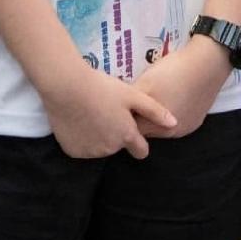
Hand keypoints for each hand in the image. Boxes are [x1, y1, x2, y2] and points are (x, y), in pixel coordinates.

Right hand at [41, 64, 174, 160]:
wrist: (66, 87)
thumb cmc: (101, 88)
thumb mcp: (132, 95)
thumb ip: (154, 111)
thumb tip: (174, 124)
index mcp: (126, 136)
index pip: (141, 151)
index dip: (138, 141)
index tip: (131, 129)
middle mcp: (109, 149)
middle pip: (117, 146)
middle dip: (115, 134)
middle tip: (106, 112)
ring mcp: (90, 152)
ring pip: (99, 147)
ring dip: (98, 136)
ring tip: (91, 113)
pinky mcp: (73, 151)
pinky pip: (81, 148)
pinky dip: (81, 138)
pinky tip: (78, 120)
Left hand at [127, 37, 231, 134]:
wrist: (208, 65)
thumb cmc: (173, 71)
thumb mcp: (145, 82)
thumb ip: (132, 100)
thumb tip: (120, 107)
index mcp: (154, 125)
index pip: (131, 130)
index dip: (125, 118)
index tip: (122, 107)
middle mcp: (170, 133)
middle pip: (147, 131)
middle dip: (141, 118)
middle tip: (140, 100)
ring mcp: (184, 129)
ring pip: (162, 128)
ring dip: (156, 118)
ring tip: (158, 97)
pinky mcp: (195, 123)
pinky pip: (177, 122)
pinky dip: (172, 114)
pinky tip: (173, 98)